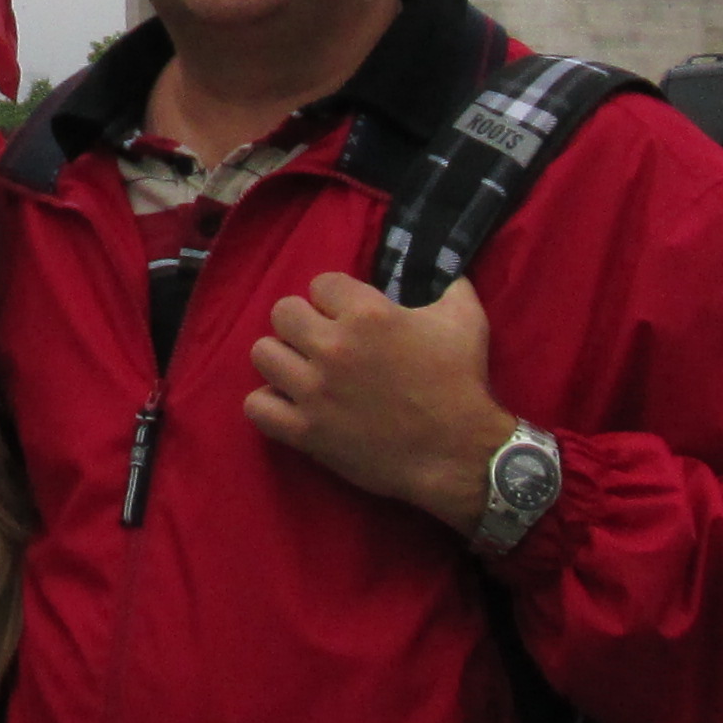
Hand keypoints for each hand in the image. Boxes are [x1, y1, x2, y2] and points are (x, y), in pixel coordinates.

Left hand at [244, 271, 511, 532]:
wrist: (458, 453)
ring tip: (303, 369)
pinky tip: (290, 403)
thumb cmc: (462, 383)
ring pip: (263, 354)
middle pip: (283, 313)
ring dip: (282, 358)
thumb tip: (446, 270)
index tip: (349, 316)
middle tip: (322, 341)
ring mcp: (314, 390)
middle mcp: (333, 347)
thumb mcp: (466, 321)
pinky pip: (257, 407)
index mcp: (367, 314)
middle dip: (303, 322)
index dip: (335, 299)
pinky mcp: (306, 431)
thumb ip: (450, 287)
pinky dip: (269, 404)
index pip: (321, 284)